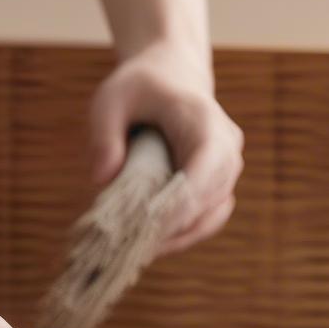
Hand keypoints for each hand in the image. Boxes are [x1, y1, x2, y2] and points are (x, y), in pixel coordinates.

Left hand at [88, 42, 243, 256]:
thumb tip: (102, 178)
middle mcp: (226, 146)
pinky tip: (149, 246)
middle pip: (209, 200)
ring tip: (136, 254)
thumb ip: (103, 136)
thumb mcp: (109, 100)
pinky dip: (181, 235)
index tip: (143, 230)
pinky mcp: (217, 184)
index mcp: (203, 120)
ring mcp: (226, 167)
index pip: (203, 170)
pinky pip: (206, 218)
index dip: (178, 205)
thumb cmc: (137, 86)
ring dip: (176, 238)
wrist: (170, 74)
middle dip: (171, 229)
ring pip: (211, 216)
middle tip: (129, 251)